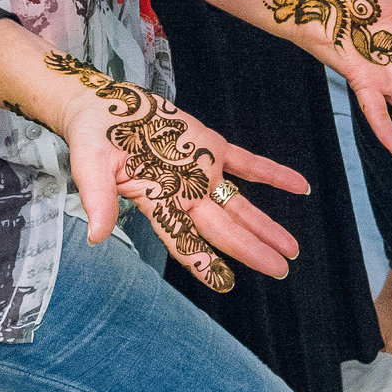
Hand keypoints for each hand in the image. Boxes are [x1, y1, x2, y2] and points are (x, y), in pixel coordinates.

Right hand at [47, 51, 308, 292]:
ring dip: (266, 226)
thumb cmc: (93, 140)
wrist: (105, 106)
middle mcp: (185, 194)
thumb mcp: (91, 169)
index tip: (226, 284)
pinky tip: (300, 187)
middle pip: (224, 230)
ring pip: (241, 205)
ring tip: (292, 248)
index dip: (205, 263)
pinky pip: (249, 164)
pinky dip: (274, 175)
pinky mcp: (211, 146)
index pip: (185, 241)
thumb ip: (99, 201)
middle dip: (252, 251)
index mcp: (158, 204)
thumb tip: (96, 237)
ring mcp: (201, 171)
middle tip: (281, 271)